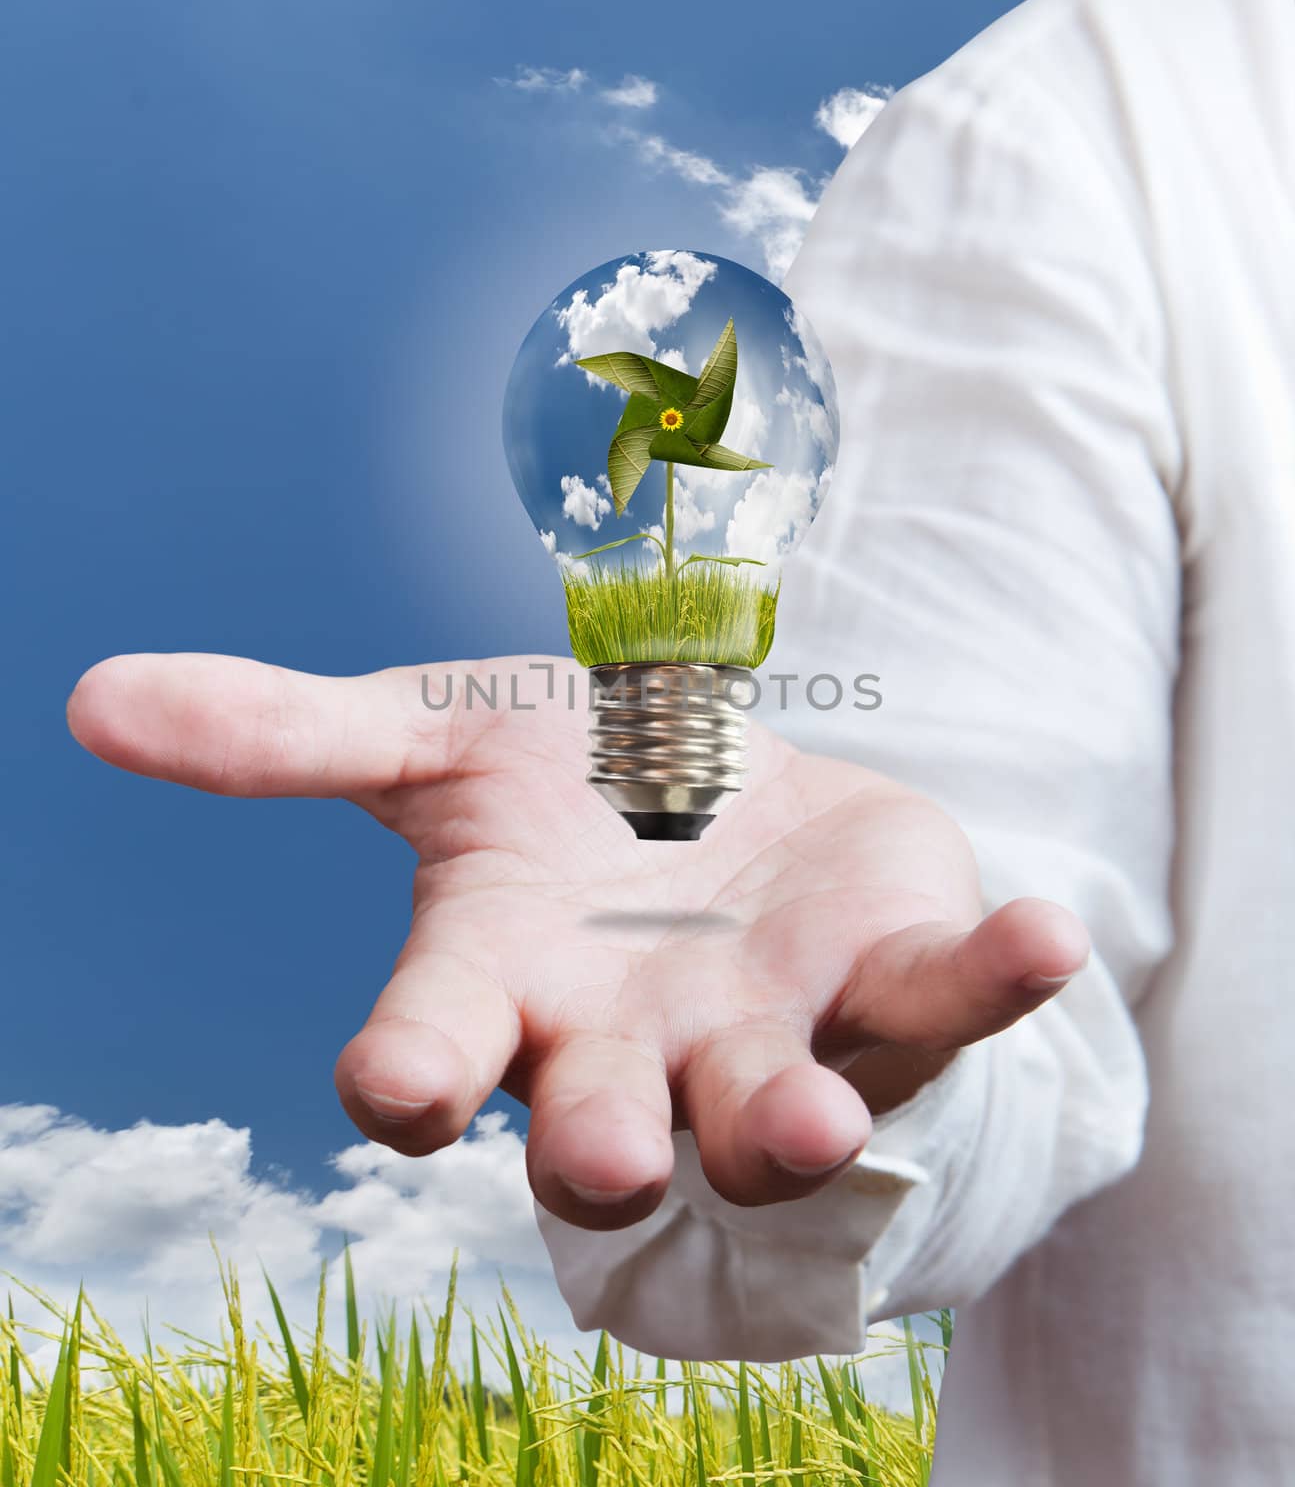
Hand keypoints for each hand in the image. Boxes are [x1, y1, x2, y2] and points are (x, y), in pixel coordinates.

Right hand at [67, 651, 1088, 1229]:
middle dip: (610, 1146)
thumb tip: (88, 697)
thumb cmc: (558, 792)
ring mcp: (766, 1029)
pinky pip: (942, 999)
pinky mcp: (885, 984)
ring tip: (817, 1115)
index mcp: (502, 989)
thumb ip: (279, 734)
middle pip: (606, 1128)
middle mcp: (627, 1044)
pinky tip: (1043, 932)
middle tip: (618, 1154)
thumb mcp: (427, 741)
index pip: (433, 1058)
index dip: (413, 1077)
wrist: (718, 795)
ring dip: (793, 1115)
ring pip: (774, 1106)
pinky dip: (991, 974)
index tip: (399, 1083)